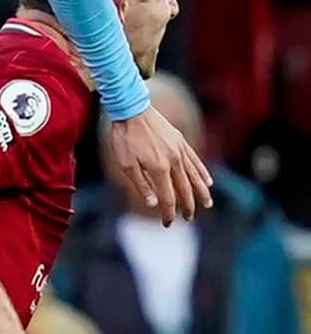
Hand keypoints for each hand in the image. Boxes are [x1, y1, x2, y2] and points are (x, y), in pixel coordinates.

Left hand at [108, 106, 212, 223]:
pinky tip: (208, 181)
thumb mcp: (126, 164)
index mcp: (159, 169)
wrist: (131, 109)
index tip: (168, 224)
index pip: (168, 197)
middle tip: (188, 218)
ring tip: (207, 205)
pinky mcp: (180, 141)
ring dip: (201, 192)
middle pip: (184, 189)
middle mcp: (173, 161)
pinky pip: (195, 160)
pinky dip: (202, 172)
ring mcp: (179, 150)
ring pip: (194, 176)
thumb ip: (141, 184)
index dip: (168, 213)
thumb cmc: (124, 138)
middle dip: (187, 206)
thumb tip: (152, 204)